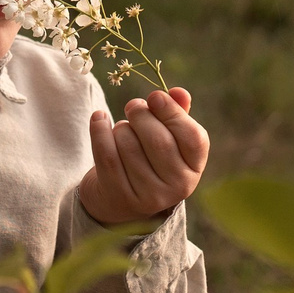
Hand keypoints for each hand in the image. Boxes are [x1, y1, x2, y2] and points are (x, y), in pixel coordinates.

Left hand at [79, 87, 209, 225]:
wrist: (119, 200)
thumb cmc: (149, 159)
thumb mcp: (168, 139)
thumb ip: (177, 114)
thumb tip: (179, 92)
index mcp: (194, 168)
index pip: (193, 137)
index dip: (173, 112)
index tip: (155, 96)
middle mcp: (178, 186)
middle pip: (159, 140)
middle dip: (141, 115)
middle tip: (133, 105)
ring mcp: (149, 196)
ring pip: (129, 145)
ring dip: (121, 127)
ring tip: (121, 128)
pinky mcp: (120, 197)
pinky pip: (106, 155)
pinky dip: (99, 131)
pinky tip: (99, 119)